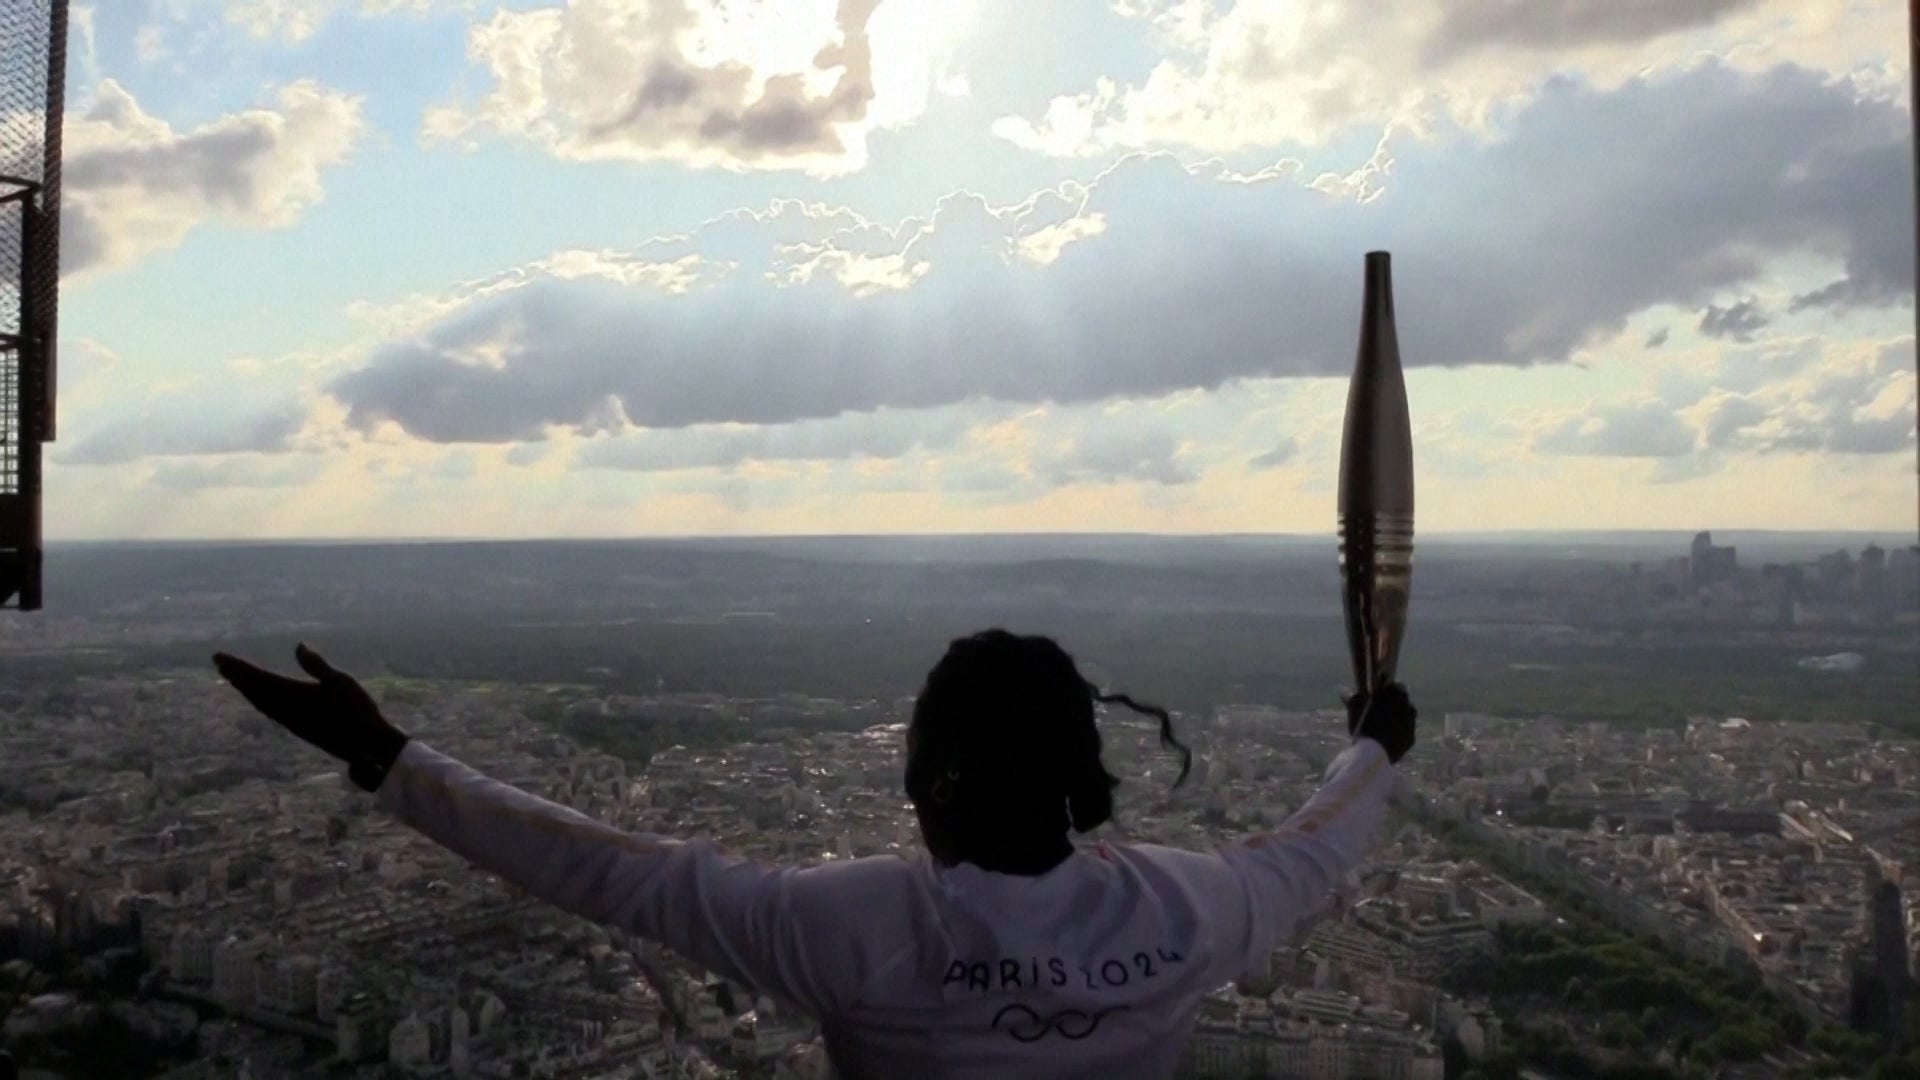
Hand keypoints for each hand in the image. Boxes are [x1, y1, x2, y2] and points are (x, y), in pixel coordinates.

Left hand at [213, 644, 409, 791]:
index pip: (258, 677)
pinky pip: (269, 711)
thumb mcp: (341, 681)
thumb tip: (298, 646)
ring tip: (233, 678)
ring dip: (245, 689)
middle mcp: (286, 709)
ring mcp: (290, 721)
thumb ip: (317, 665)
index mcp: (293, 694)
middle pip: (254, 690)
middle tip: (220, 663)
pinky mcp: (298, 728)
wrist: (364, 746)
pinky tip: (261, 700)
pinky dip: (258, 700)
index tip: (219, 656)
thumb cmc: (357, 710)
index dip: (238, 666)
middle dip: (237, 676)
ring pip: (260, 702)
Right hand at [1343, 682, 1415, 763]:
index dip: (1386, 690)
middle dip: (1394, 703)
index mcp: (1397, 695)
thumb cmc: (1364, 727)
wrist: (1375, 753)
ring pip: (1406, 717)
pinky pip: (1406, 732)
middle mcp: (1409, 707)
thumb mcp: (1354, 710)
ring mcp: (1412, 724)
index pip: (1395, 686)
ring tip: (1383, 725)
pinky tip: (1387, 738)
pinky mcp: (1411, 739)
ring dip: (1398, 717)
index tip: (1377, 695)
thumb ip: (1352, 698)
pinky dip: (1399, 732)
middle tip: (1379, 710)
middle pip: (1403, 701)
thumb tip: (1345, 691)